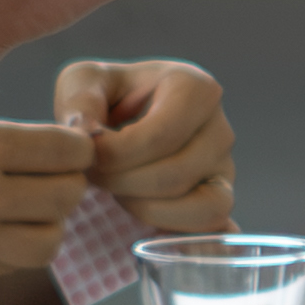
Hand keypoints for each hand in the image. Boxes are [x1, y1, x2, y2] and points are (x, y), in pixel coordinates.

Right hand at [0, 117, 92, 285]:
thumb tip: (57, 119)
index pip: (68, 150)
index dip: (77, 146)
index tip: (69, 145)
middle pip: (69, 194)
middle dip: (66, 180)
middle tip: (47, 172)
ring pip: (51, 239)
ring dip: (47, 221)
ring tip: (25, 202)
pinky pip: (15, 264)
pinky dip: (16, 247)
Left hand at [59, 57, 233, 235]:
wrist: (124, 115)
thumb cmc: (107, 96)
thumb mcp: (83, 79)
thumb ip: (80, 100)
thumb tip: (85, 133)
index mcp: (196, 89)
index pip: (162, 136)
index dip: (115, 155)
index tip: (85, 155)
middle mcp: (221, 128)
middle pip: (174, 175)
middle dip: (122, 183)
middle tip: (92, 174)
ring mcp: (225, 167)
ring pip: (196, 205)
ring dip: (142, 206)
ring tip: (115, 188)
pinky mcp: (219, 198)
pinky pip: (210, 224)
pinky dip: (174, 225)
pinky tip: (138, 212)